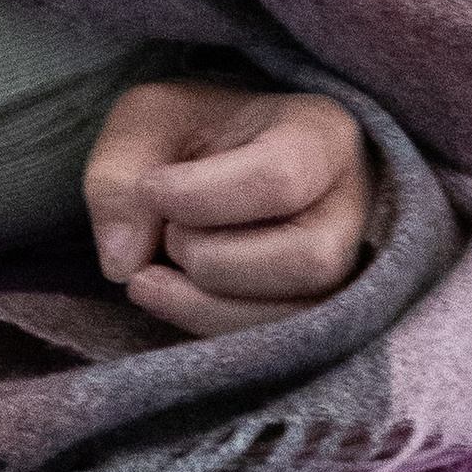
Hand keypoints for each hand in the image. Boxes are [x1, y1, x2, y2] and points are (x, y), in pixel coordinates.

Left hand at [83, 80, 372, 338]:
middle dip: (213, 257)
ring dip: (205, 301)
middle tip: (168, 232)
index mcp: (323, 134)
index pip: (281, 176)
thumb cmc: (194, 133)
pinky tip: (168, 295)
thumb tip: (124, 262)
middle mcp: (352, 207)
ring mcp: (345, 271)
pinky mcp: (316, 318)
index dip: (202, 196)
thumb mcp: (147, 121)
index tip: (151, 188)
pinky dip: (209, 328)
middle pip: (306, 259)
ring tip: (159, 264)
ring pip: (294, 316)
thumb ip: (119, 175)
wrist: (223, 162)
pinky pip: (276, 350)